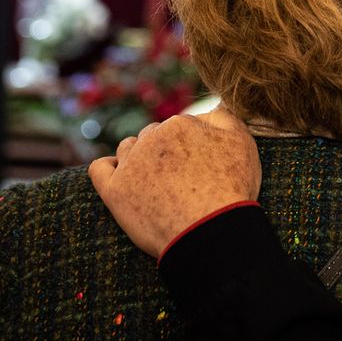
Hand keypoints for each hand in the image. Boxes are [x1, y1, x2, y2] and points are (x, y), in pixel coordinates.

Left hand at [89, 110, 261, 258]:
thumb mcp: (242, 142)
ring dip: (138, 157)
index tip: (200, 166)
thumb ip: (223, 117)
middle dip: (164, 150)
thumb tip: (209, 109)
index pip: (179, 127)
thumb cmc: (230, 189)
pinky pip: (99, 168)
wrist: (210, 231)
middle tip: (181, 177)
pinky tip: (121, 177)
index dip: (191, 146)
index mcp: (179, 124)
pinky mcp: (114, 191)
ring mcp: (130, 164)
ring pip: (128, 148)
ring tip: (156, 182)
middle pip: (152, 136)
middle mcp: (151, 138)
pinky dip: (108, 168)